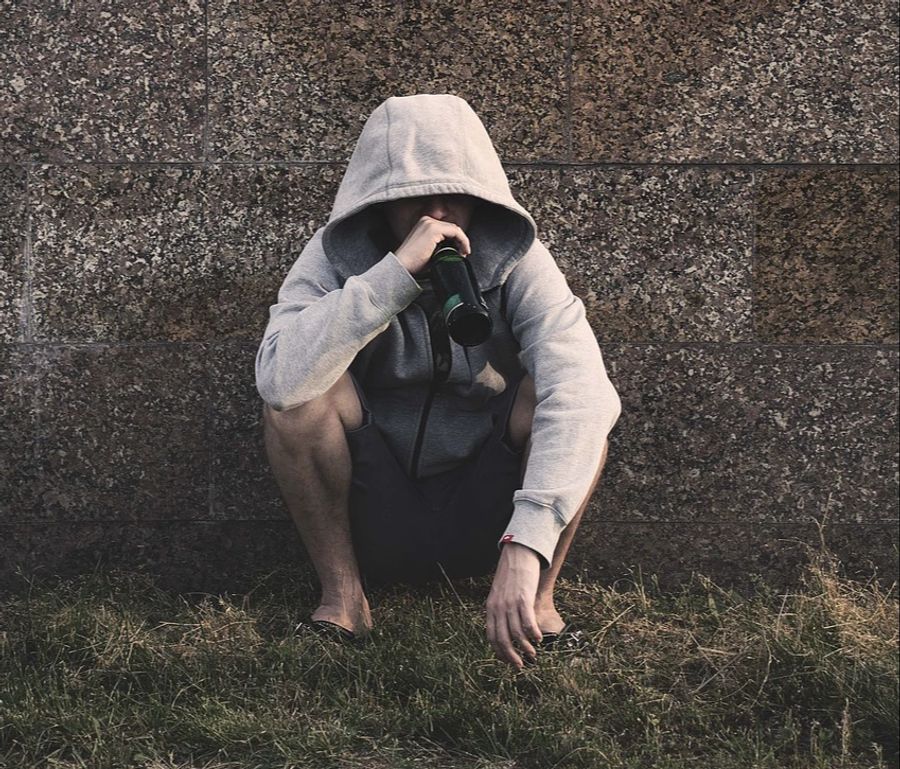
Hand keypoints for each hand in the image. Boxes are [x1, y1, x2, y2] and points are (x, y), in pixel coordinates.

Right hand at [393, 215, 471, 275]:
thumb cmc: (413, 263)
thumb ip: (439, 246)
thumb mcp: (429, 251)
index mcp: (425, 224)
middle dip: (461, 241)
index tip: (460, 252)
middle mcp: (427, 220)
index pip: (447, 229)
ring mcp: (430, 223)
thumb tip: (455, 250)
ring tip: (463, 253)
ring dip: (463, 241)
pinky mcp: (433, 229)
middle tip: (463, 254)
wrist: (402, 266)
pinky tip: (463, 251)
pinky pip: (455, 232)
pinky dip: (463, 241)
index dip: (457, 240)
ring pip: (455, 229)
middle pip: (452, 228)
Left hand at [485, 542, 541, 669]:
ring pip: (516, 633)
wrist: (518, 554)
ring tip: (532, 654)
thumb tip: (507, 628)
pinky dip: (533, 633)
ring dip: (525, 647)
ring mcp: (510, 604)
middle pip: (502, 639)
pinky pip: (527, 622)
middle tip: (520, 665)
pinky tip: (539, 639)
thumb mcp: (500, 594)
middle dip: (511, 656)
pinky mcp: (523, 598)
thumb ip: (501, 610)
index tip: (508, 661)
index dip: (499, 652)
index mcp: (490, 608)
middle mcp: (498, 608)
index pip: (491, 636)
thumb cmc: (511, 575)